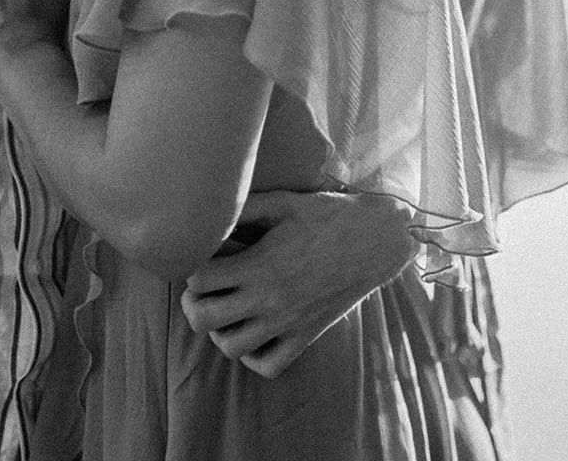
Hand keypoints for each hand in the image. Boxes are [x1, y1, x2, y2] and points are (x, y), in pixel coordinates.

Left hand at [179, 189, 415, 377]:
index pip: (199, 280)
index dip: (191, 268)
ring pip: (231, 348)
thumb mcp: (283, 203)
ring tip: (227, 311)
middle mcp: (269, 300)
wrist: (375, 239)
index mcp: (260, 265)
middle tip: (203, 289)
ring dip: (220, 331)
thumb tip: (209, 212)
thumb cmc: (327, 215)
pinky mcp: (306, 337)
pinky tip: (254, 332)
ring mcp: (287, 323)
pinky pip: (268, 365)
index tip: (202, 259)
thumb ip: (243, 208)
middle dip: (194, 304)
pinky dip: (253, 356)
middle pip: (203, 320)